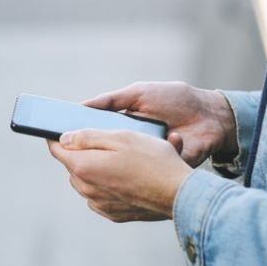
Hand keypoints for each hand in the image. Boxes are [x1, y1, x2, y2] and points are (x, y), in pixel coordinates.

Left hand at [47, 129, 192, 221]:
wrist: (178, 194)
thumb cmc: (153, 161)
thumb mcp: (121, 137)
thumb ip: (88, 136)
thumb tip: (64, 138)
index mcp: (84, 167)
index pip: (57, 148)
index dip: (56, 135)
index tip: (58, 128)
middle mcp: (87, 189)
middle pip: (73, 164)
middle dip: (82, 151)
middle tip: (104, 140)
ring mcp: (99, 203)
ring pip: (86, 180)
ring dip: (95, 168)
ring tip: (119, 157)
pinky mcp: (113, 213)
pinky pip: (100, 194)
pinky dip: (107, 184)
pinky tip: (126, 175)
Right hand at [83, 81, 237, 167]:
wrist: (211, 115)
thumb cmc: (176, 99)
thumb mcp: (139, 93)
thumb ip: (111, 100)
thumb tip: (80, 106)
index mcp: (124, 126)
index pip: (95, 135)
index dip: (77, 138)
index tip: (55, 136)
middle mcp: (132, 147)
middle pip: (104, 156)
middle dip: (92, 154)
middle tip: (73, 151)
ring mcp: (146, 160)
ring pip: (122, 168)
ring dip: (118, 161)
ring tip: (110, 154)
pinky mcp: (162, 169)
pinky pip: (147, 172)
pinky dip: (147, 163)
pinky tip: (150, 150)